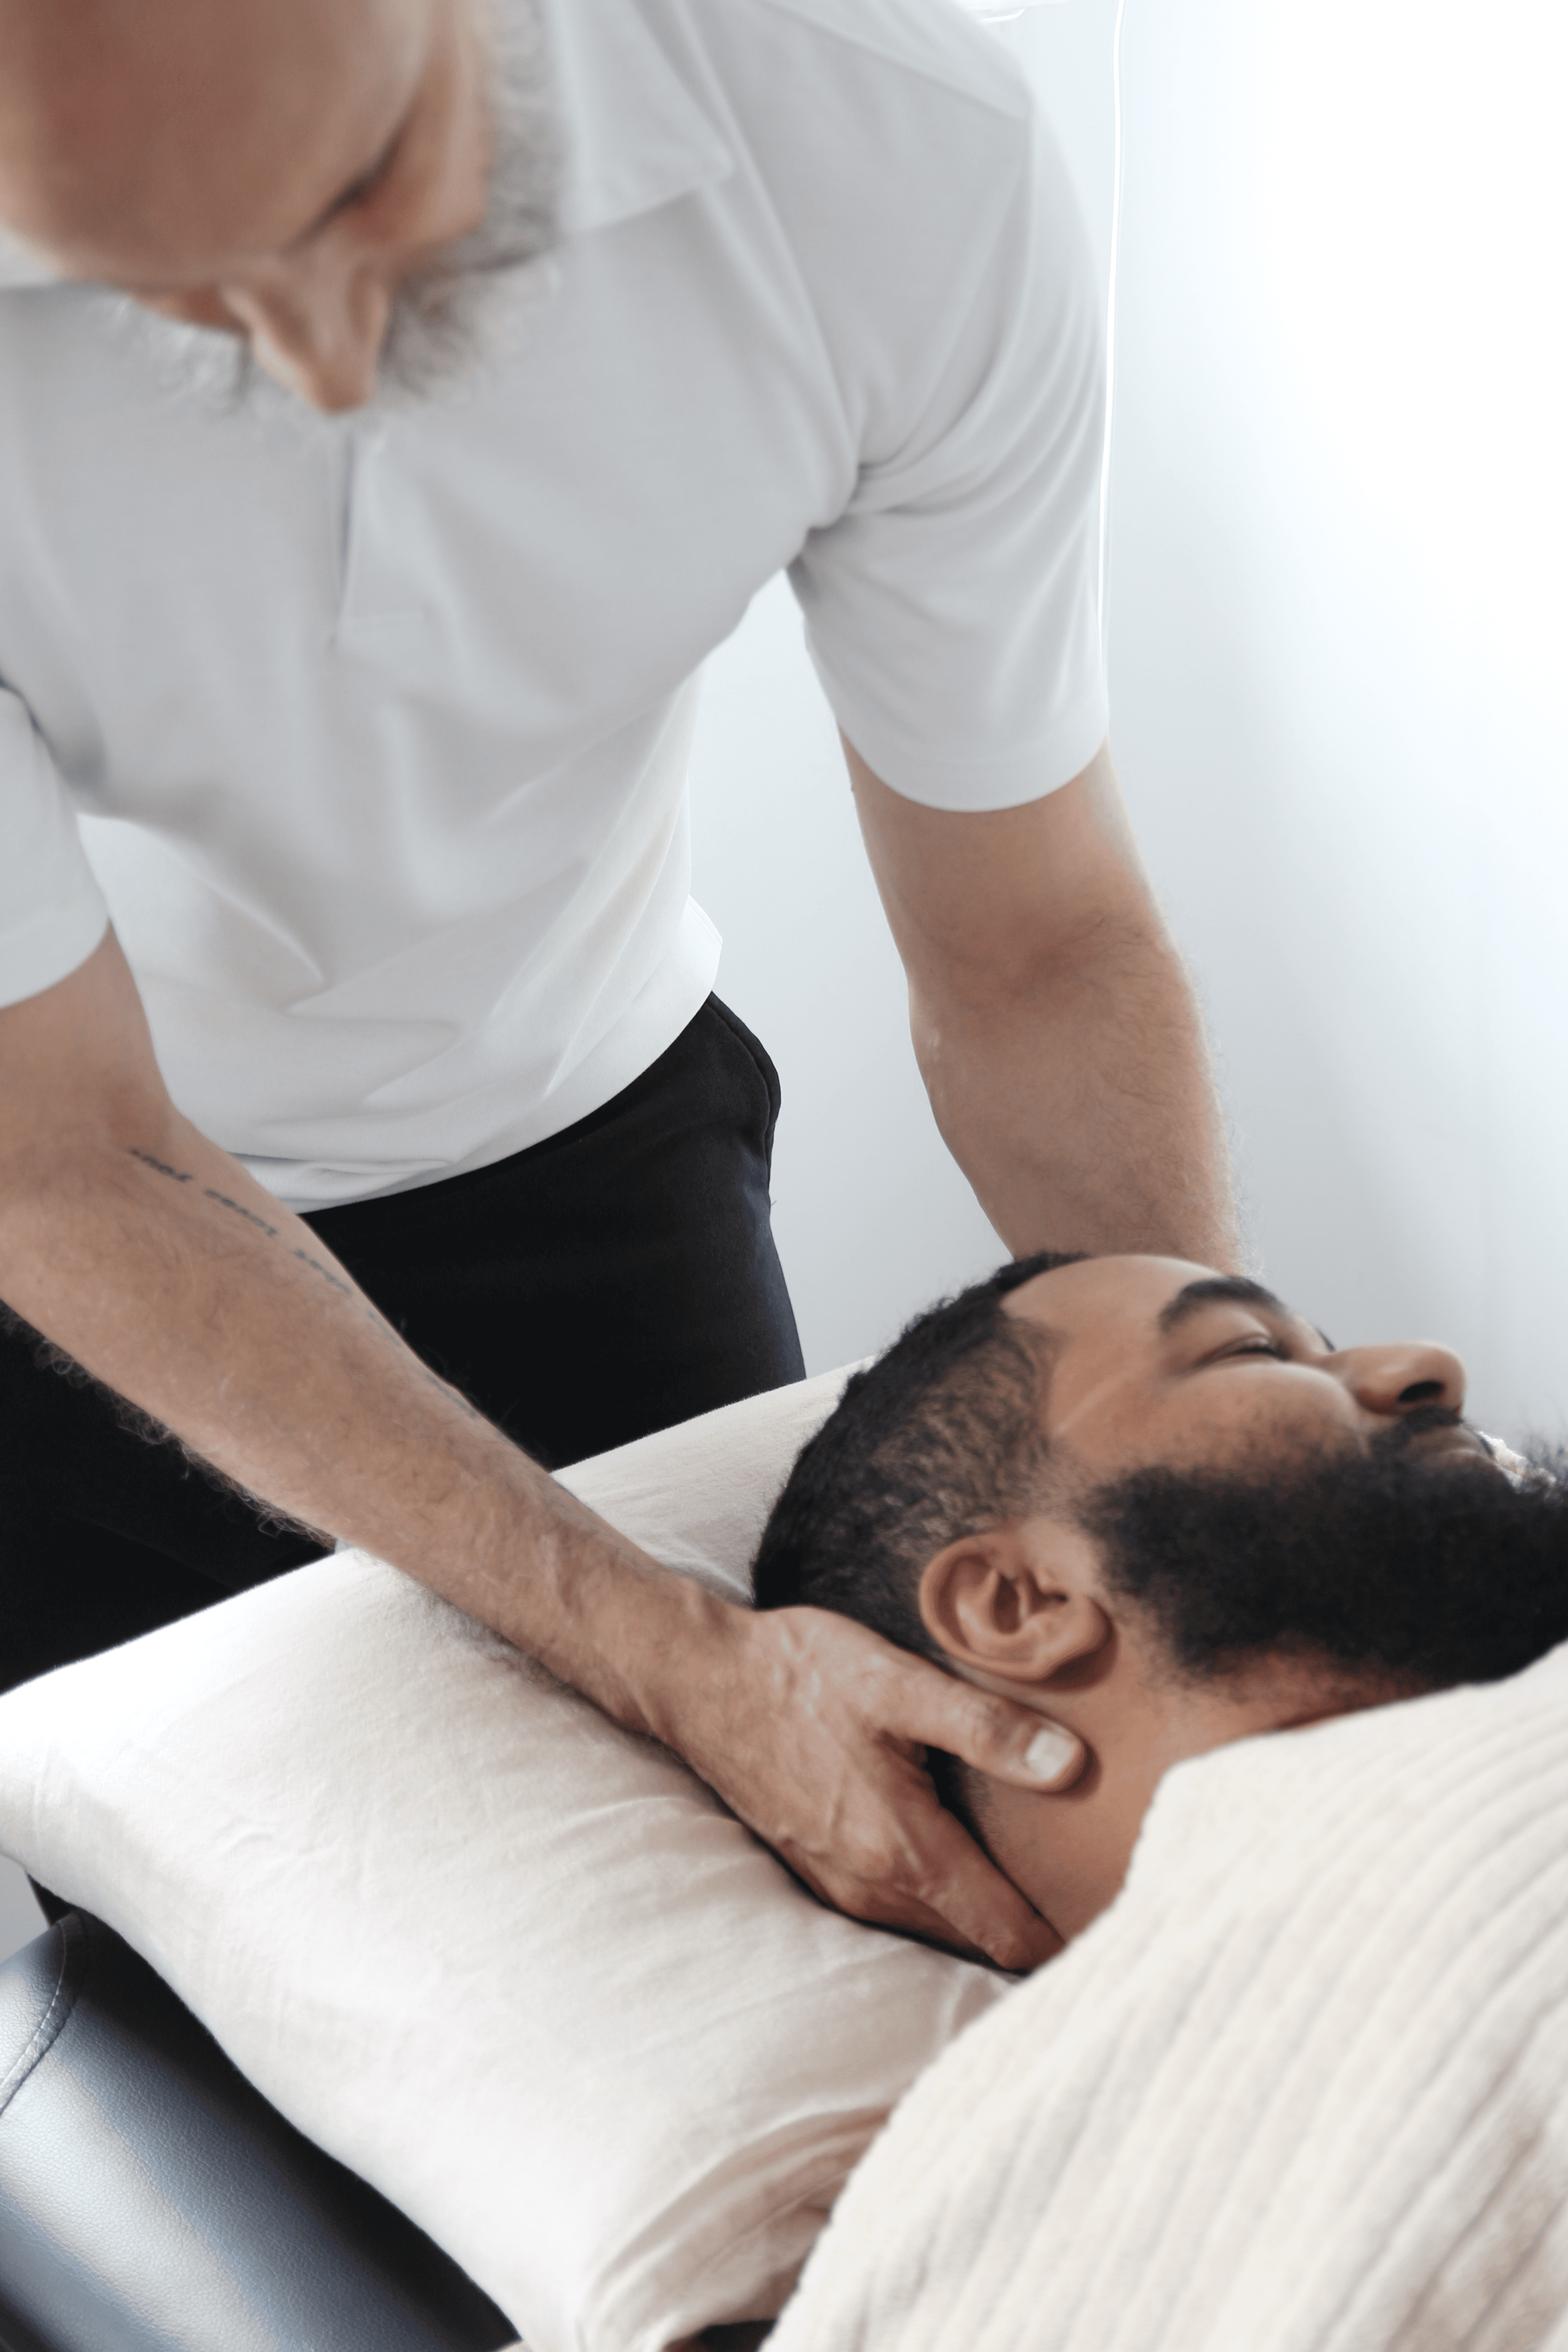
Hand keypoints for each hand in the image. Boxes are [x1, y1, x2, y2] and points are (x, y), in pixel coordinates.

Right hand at [663, 1600, 1083, 1970]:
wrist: (700, 1680)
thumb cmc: (800, 1673)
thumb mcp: (898, 1683)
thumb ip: (986, 1728)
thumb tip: (1072, 1766)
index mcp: (902, 1849)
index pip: (1005, 1933)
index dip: (1064, 1942)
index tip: (1115, 1934)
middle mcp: (870, 1886)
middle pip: (974, 1944)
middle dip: (1032, 1939)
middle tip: (1095, 1919)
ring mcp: (838, 1884)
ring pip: (935, 1931)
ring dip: (984, 1926)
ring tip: (1044, 1902)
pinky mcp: (817, 1870)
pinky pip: (897, 1912)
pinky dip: (940, 1908)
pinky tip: (966, 1873)